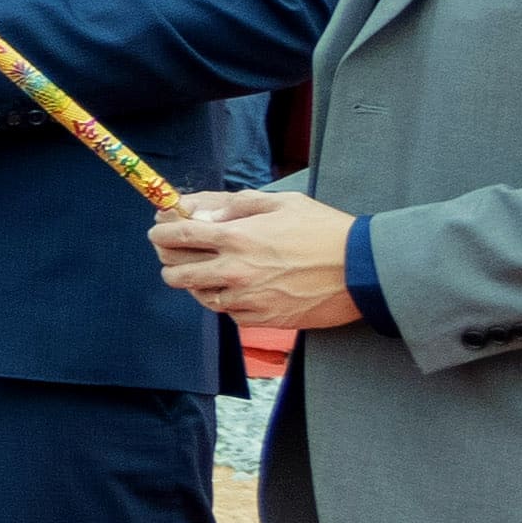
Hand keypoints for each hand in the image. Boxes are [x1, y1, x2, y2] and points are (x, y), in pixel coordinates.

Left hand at [152, 185, 359, 332]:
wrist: (362, 271)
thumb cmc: (324, 231)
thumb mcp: (280, 203)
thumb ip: (233, 205)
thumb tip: (198, 210)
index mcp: (236, 237)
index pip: (177, 235)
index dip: (161, 231)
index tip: (159, 230)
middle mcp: (234, 271)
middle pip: (175, 272)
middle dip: (170, 260)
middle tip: (178, 252)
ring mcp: (246, 299)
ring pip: (198, 295)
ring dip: (198, 281)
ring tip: (212, 269)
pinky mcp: (261, 319)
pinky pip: (227, 312)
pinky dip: (227, 300)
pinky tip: (241, 287)